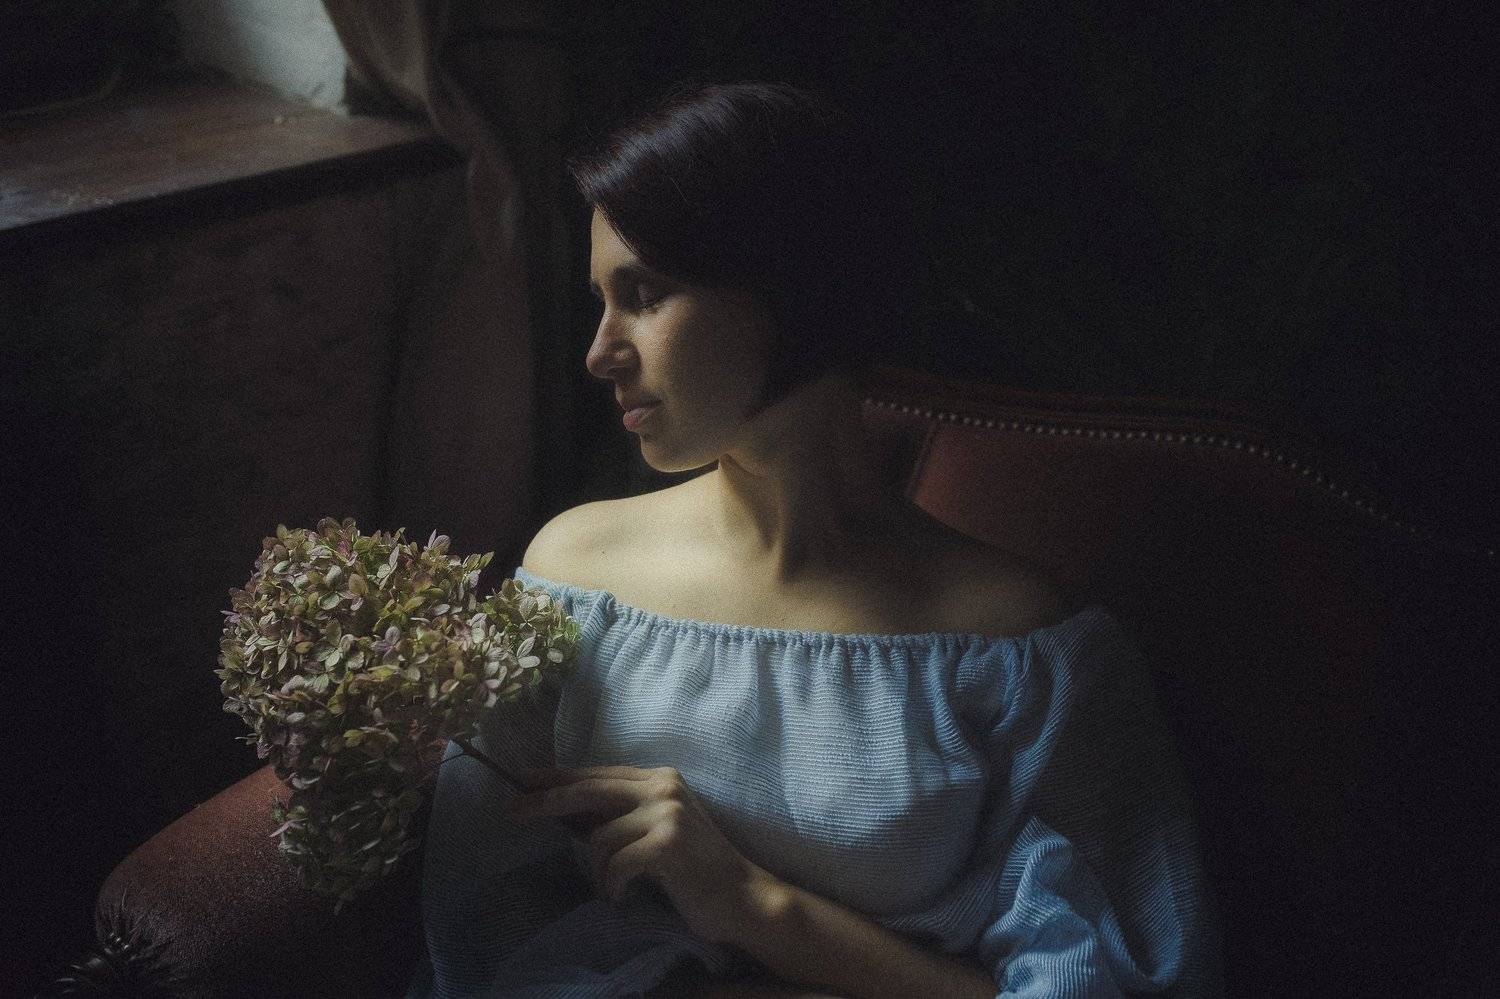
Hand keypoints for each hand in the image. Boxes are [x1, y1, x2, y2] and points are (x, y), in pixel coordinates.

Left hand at [504, 764, 784, 944]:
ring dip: (597, 871)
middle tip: (512, 811)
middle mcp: (663, 787)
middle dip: (546, 801)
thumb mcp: (656, 831)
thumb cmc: (695, 870)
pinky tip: (621, 896)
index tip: (523, 781)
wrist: (742, 897)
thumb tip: (566, 814)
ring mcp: (667, 812)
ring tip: (611, 889)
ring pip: (599, 836)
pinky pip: (616, 862)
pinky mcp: (668, 843)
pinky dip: (612, 884)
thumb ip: (622, 816)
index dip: (557, 777)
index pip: (597, 774)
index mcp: (660, 779)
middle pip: (588, 790)